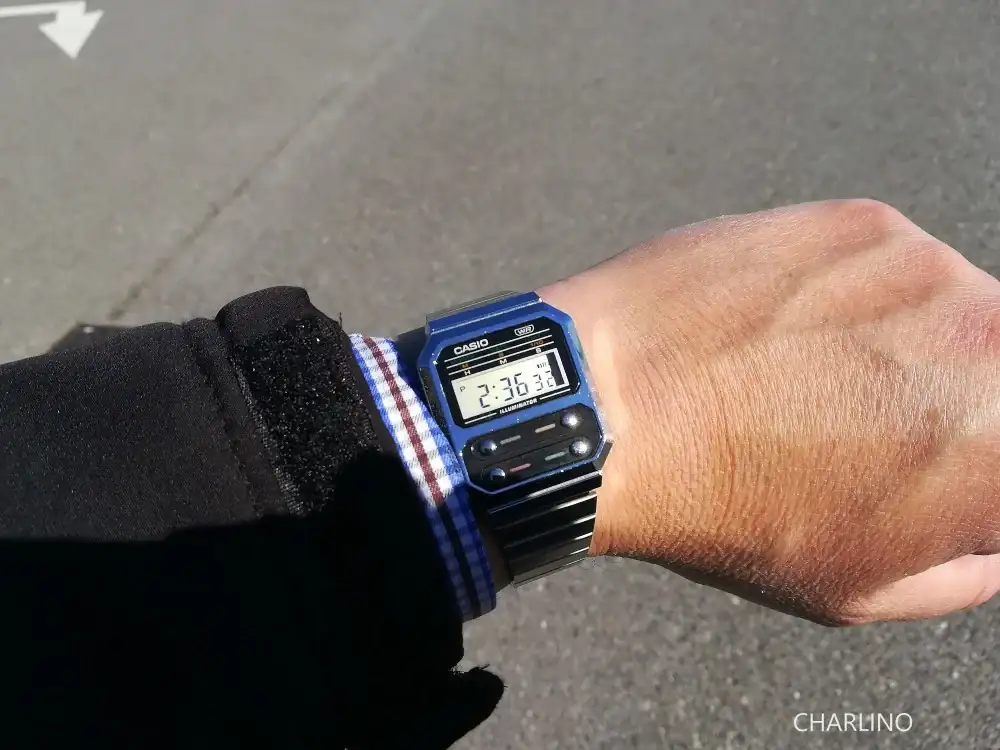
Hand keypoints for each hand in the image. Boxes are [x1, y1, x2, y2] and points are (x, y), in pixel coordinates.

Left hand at [539, 199, 999, 624]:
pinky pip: (884, 268)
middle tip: (864, 429)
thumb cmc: (728, 510)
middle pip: (990, 372)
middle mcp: (990, 338)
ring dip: (900, 348)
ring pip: (945, 315)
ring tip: (800, 383)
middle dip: (948, 405)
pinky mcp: (863, 222)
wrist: (614, 405)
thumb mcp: (859, 588)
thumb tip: (982, 544)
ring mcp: (927, 266)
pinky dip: (848, 300)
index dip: (965, 472)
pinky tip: (775, 336)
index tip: (924, 472)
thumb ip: (959, 569)